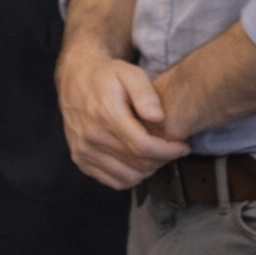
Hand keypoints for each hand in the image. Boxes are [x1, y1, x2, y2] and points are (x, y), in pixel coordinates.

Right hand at [56, 49, 189, 188]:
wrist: (74, 78)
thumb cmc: (106, 76)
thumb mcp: (129, 73)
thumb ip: (146, 93)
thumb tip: (158, 117)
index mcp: (105, 114)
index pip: (143, 147)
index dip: (168, 151)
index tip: (181, 146)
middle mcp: (91, 136)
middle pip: (138, 165)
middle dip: (162, 160)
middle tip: (170, 148)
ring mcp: (83, 150)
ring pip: (128, 177)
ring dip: (148, 170)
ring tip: (154, 153)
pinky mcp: (80, 159)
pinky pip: (114, 181)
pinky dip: (131, 176)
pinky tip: (136, 159)